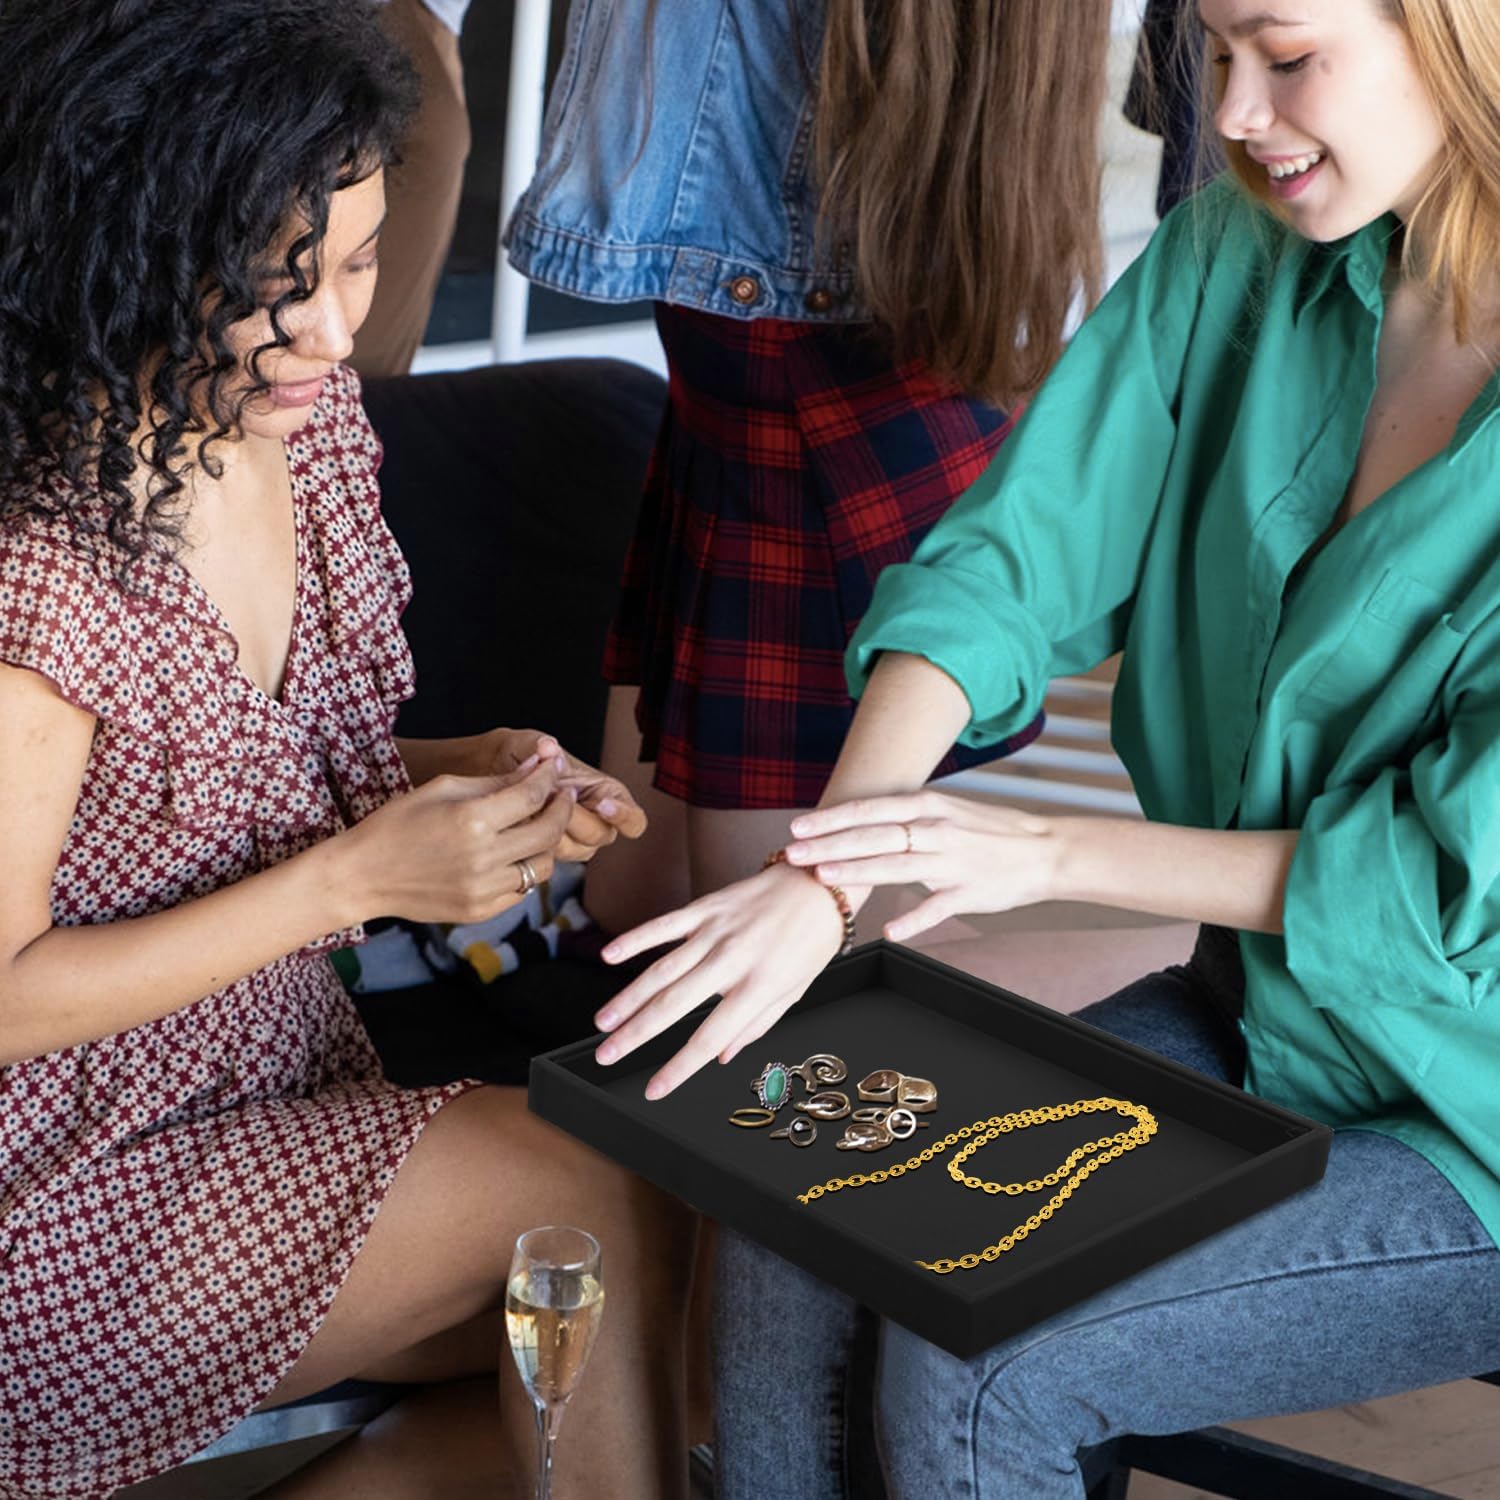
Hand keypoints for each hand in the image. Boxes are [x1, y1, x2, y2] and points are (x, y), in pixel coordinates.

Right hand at [336, 754, 572, 924]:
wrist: (362, 875)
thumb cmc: (397, 823)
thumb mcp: (442, 788)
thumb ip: (495, 781)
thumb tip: (536, 767)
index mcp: (472, 819)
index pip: (533, 795)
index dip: (550, 778)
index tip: (556, 770)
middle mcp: (483, 857)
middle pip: (548, 832)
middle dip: (562, 809)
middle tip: (561, 797)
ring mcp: (483, 889)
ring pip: (542, 866)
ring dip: (545, 844)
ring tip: (535, 828)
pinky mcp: (479, 911)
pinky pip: (521, 891)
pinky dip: (524, 871)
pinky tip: (512, 855)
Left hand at [480, 727, 646, 861]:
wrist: (490, 771)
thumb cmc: (519, 755)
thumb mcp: (527, 743)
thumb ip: (538, 745)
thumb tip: (548, 747)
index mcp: (607, 794)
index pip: (634, 820)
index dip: (624, 816)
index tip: (601, 804)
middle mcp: (596, 822)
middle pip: (599, 835)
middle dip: (573, 817)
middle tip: (548, 796)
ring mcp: (573, 840)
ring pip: (574, 849)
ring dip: (551, 829)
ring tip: (530, 804)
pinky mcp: (549, 852)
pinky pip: (549, 856)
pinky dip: (534, 839)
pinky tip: (519, 819)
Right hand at [591, 862, 845, 1098]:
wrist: (819, 885)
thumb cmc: (811, 941)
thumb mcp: (795, 991)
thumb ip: (756, 1025)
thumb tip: (721, 1057)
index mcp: (759, 987)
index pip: (710, 1038)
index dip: (679, 1068)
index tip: (653, 1090)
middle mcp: (733, 960)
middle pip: (674, 1004)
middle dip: (636, 1034)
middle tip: (606, 1055)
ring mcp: (717, 931)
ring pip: (662, 969)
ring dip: (628, 998)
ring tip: (603, 1022)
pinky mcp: (708, 906)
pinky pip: (665, 925)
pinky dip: (635, 939)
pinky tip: (609, 956)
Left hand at [783, 789, 1059, 941]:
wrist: (1043, 850)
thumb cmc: (988, 831)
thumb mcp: (945, 810)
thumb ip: (905, 817)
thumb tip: (859, 822)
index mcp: (927, 806)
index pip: (869, 810)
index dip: (831, 819)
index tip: (797, 827)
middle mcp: (935, 830)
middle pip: (873, 836)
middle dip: (829, 845)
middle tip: (792, 855)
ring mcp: (951, 862)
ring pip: (896, 865)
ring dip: (858, 871)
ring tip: (823, 878)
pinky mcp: (968, 892)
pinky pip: (935, 908)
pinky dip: (913, 921)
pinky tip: (888, 932)